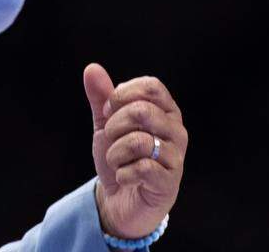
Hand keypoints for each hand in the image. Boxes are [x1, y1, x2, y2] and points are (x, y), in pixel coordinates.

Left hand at [83, 64, 187, 238]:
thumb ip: (100, 97)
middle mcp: (177, 131)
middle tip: (111, 139)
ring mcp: (176, 158)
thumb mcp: (106, 124)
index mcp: (166, 111)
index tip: (109, 110)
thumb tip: (92, 68)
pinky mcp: (169, 183)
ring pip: (139, 141)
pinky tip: (124, 177)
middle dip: (114, 125)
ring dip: (115, 153)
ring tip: (116, 161)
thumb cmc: (120, 156)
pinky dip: (122, 173)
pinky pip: (141, 168)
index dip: (122, 95)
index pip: (151, 87)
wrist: (119, 200)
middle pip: (142, 111)